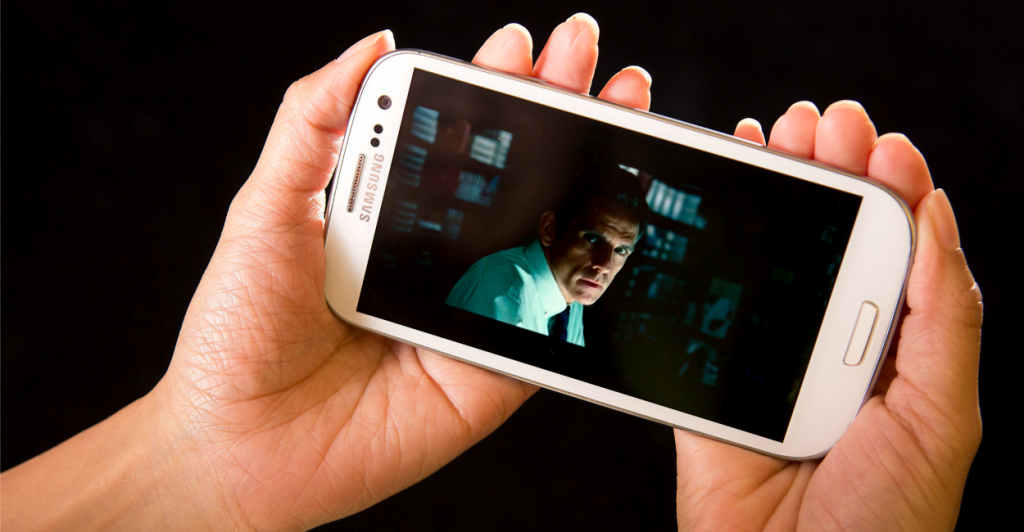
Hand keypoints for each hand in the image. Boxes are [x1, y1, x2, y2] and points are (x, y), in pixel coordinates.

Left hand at [0, 15, 654, 531]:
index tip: (524, 45)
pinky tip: (611, 213)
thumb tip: (373, 46)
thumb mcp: (266, 208)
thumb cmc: (238, 329)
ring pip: (547, 235)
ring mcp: (473, 309)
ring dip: (593, 174)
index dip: (497, 89)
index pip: (460, 139)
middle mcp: (440, 256)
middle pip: (515, 176)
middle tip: (584, 51)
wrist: (238, 443)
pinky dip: (589, 266)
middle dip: (559, 108)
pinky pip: (551, 316)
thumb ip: (313, 122)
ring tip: (618, 108)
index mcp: (392, 214)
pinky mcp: (495, 366)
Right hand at [674, 109, 981, 529]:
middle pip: (830, 242)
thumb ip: (945, 315)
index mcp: (901, 353)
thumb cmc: (888, 521)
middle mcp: (838, 351)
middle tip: (816, 122)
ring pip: (767, 263)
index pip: (900, 250)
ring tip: (769, 140)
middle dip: (826, 174)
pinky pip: (705, 311)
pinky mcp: (713, 384)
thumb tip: (937, 216)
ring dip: (770, 198)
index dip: (891, 188)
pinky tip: (712, 214)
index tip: (877, 142)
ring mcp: (773, 364)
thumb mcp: (944, 415)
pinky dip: (704, 256)